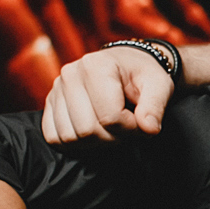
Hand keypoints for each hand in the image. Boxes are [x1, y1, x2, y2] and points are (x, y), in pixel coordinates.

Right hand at [42, 46, 175, 144]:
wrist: (126, 65)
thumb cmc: (142, 75)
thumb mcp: (159, 85)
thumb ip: (155, 107)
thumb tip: (148, 129)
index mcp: (96, 66)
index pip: (110, 117)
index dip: (130, 129)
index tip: (141, 123)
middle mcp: (70, 75)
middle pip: (88, 130)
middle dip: (113, 138)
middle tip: (127, 128)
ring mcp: (56, 89)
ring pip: (70, 137)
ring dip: (95, 142)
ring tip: (111, 128)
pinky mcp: (50, 103)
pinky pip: (54, 137)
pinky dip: (75, 143)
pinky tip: (93, 131)